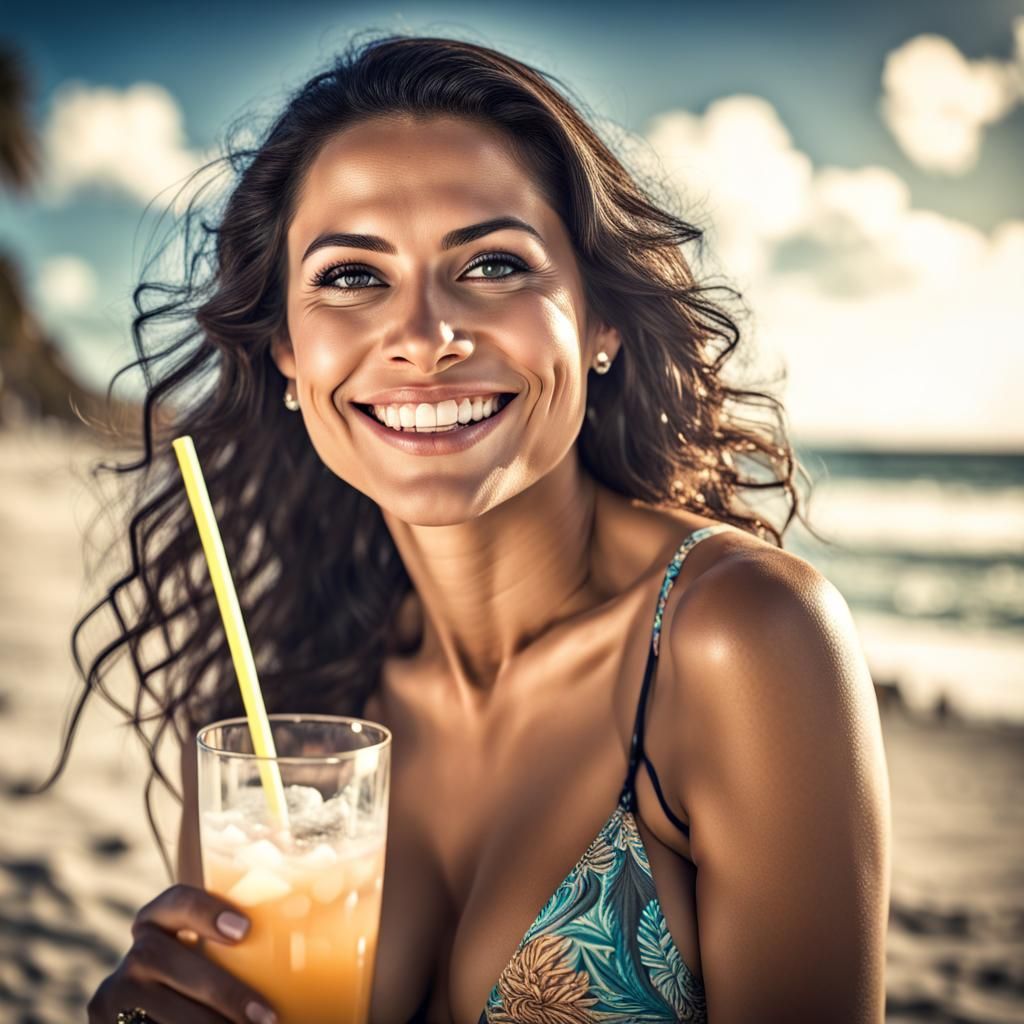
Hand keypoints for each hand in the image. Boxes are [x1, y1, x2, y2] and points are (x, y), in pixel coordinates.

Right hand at [87, 883, 277, 1023]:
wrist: (155, 1021)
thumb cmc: (208, 986)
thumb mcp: (219, 960)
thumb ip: (245, 943)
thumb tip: (324, 920)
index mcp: (160, 921)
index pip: (174, 901)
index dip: (204, 910)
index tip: (244, 930)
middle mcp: (134, 953)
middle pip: (167, 959)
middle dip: (222, 991)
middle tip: (266, 1016)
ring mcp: (114, 993)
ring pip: (163, 1009)